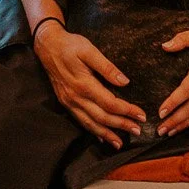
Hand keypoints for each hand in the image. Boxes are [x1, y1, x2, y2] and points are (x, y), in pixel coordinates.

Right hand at [34, 22, 144, 148]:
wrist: (47, 46)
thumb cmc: (70, 45)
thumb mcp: (89, 50)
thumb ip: (107, 67)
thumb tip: (124, 82)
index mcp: (84, 84)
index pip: (110, 103)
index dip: (127, 111)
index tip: (141, 115)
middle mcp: (76, 97)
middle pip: (102, 117)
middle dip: (121, 125)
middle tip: (137, 131)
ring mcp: (69, 102)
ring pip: (90, 123)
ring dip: (106, 134)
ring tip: (120, 143)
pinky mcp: (66, 103)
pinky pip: (80, 121)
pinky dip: (92, 130)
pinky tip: (100, 137)